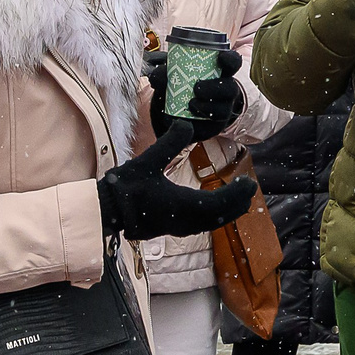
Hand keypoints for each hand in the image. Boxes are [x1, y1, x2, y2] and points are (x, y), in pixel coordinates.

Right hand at [97, 122, 257, 240]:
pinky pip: (201, 225)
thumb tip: (186, 124)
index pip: (221, 202)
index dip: (237, 193)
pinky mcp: (170, 230)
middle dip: (237, 202)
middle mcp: (185, 222)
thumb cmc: (125, 187)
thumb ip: (170, 142)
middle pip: (221, 216)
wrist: (105, 212)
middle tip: (249, 188)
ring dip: (227, 210)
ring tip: (238, 198)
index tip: (249, 182)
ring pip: (211, 223)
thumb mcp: (148, 160)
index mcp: (184, 206)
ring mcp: (178, 229)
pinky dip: (213, 216)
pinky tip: (212, 209)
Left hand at [145, 45, 242, 141]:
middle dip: (216, 88)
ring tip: (191, 104)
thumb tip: (159, 76)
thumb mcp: (169, 78)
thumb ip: (164, 74)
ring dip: (208, 106)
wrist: (172, 113)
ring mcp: (222, 109)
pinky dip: (200, 119)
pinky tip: (189, 115)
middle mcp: (224, 90)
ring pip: (225, 109)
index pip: (232, 63)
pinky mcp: (214, 125)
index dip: (231, 59)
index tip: (221, 57)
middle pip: (232, 87)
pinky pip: (214, 125)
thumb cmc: (176, 87)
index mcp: (218, 72)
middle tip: (197, 88)